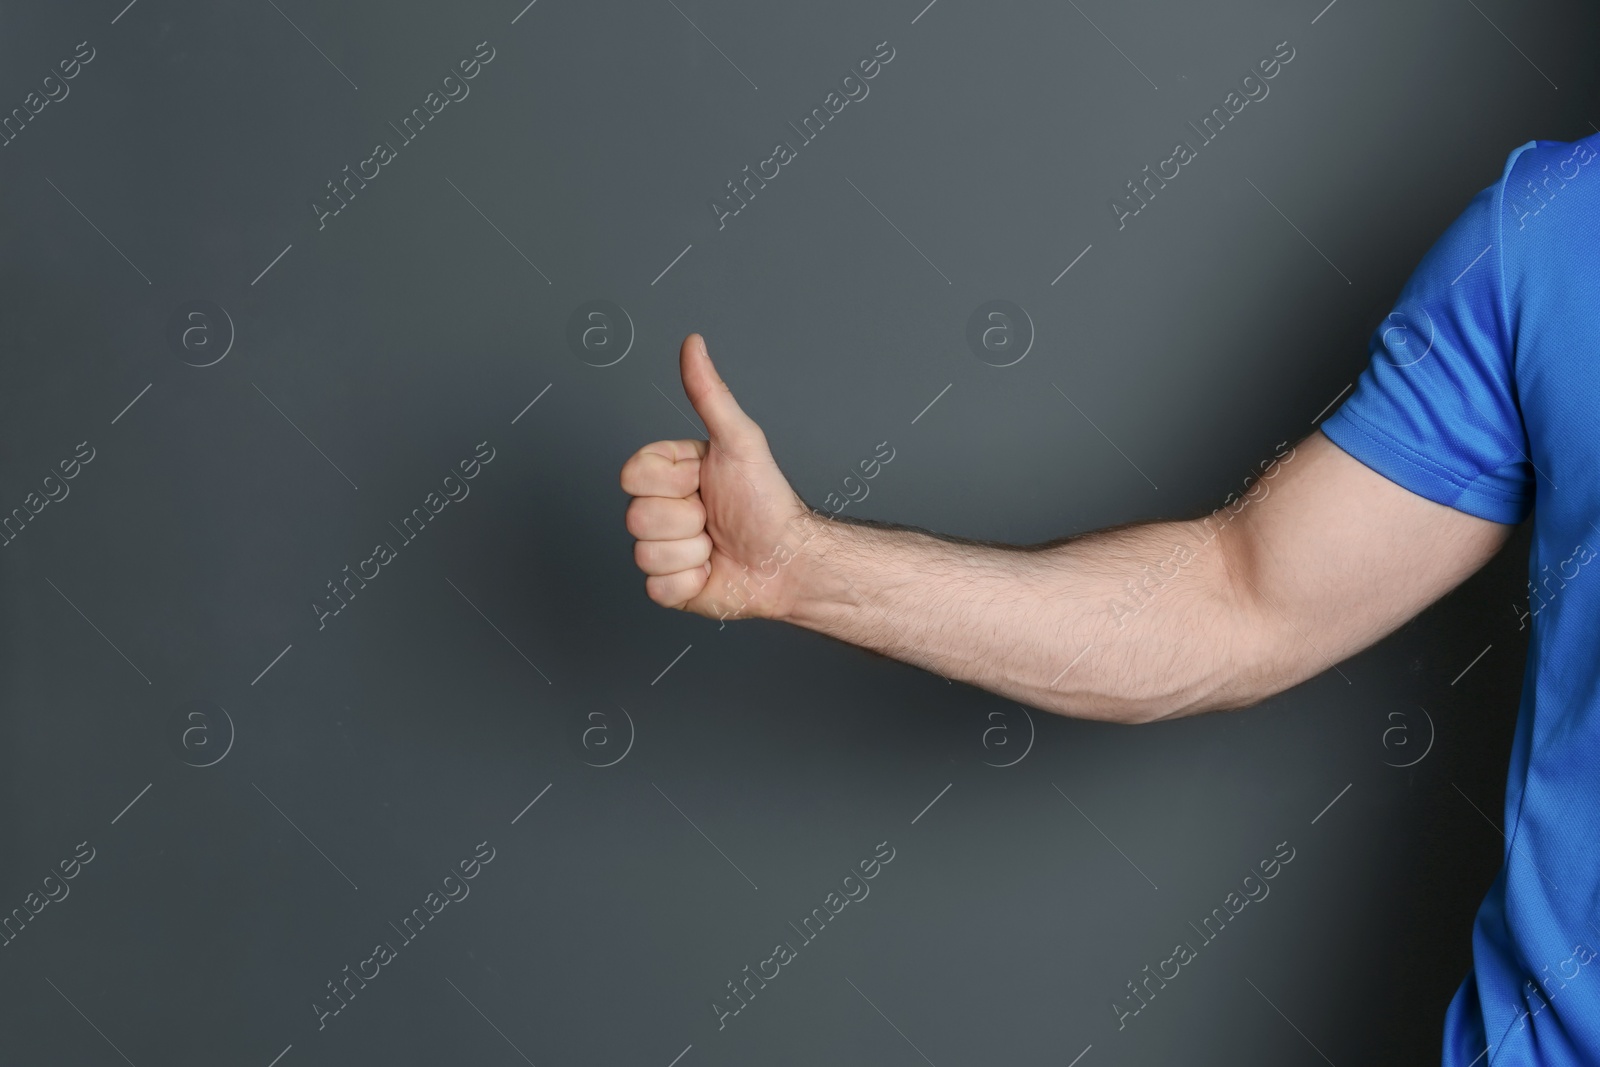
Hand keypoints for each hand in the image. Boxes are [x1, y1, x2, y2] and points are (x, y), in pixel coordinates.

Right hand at [621, 334, 811, 620]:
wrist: (787, 559)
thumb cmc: (767, 502)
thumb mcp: (739, 440)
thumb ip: (709, 394)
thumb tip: (694, 344)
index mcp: (667, 475)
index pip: (632, 476)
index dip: (672, 481)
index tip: (702, 480)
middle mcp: (659, 510)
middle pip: (637, 517)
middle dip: (687, 519)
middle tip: (715, 516)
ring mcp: (661, 549)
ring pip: (646, 553)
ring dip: (692, 551)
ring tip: (717, 544)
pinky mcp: (668, 587)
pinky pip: (657, 587)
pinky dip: (691, 582)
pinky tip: (712, 570)